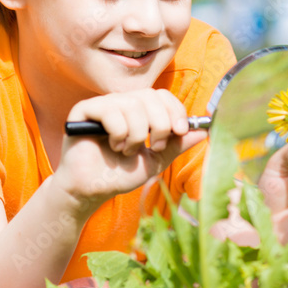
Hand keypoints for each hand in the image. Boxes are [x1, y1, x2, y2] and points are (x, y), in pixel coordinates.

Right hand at [55, 89, 206, 212]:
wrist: (92, 191)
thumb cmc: (120, 174)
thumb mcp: (156, 160)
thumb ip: (177, 144)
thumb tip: (204, 130)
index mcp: (139, 110)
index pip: (162, 95)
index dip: (175, 110)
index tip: (180, 131)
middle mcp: (122, 102)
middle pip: (151, 96)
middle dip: (160, 124)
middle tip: (154, 147)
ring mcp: (103, 104)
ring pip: (133, 104)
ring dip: (137, 134)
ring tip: (128, 151)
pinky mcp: (83, 110)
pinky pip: (111, 110)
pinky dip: (118, 132)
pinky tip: (112, 146)